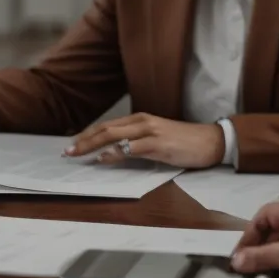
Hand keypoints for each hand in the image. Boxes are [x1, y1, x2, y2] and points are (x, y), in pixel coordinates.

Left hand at [64, 113, 224, 167]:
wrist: (211, 141)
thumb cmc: (183, 142)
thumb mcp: (155, 140)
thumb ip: (135, 143)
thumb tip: (112, 153)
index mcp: (140, 119)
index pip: (107, 125)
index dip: (87, 135)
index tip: (72, 145)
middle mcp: (142, 122)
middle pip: (105, 129)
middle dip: (83, 140)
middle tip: (66, 151)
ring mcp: (150, 132)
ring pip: (114, 135)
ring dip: (92, 145)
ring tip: (77, 153)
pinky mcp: (159, 144)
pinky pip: (132, 147)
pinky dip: (115, 152)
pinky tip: (103, 157)